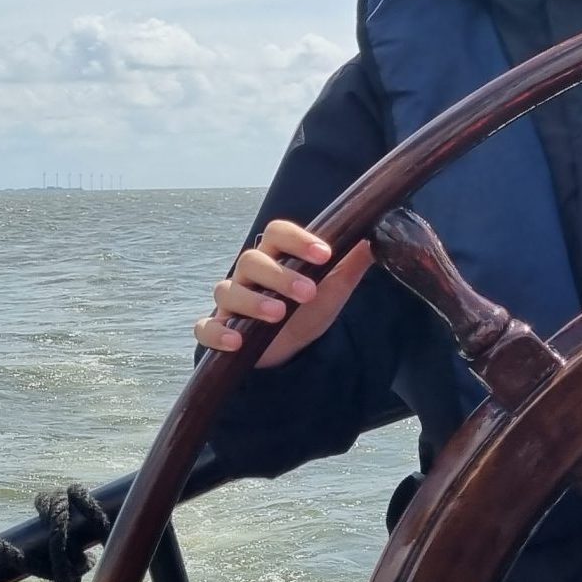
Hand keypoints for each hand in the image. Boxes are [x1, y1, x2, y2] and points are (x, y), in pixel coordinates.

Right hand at [194, 220, 372, 368]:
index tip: (324, 254)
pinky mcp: (219, 329)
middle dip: (280, 275)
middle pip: (252, 260)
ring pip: (228, 291)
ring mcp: (231, 301)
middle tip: (307, 292)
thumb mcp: (335, 287)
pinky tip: (237, 342)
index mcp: (276, 256)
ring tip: (278, 313)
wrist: (293, 347)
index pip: (277, 233)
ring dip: (253, 301)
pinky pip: (206, 328)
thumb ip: (351, 263)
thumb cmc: (310, 307)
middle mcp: (249, 274)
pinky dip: (217, 333)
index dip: (298, 240)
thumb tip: (374, 237)